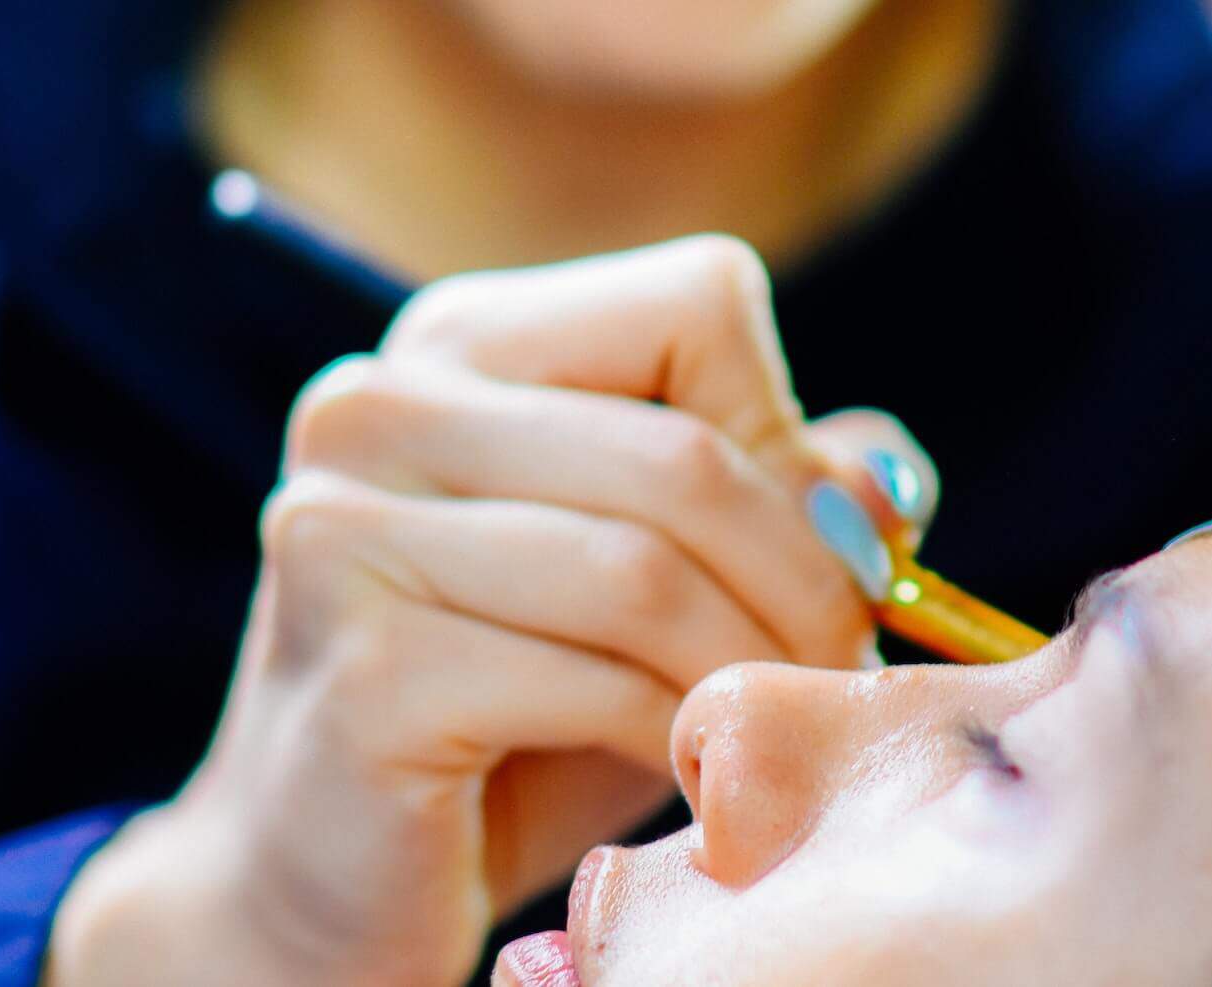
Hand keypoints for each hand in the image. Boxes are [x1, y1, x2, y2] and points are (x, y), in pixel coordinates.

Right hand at [45, 235, 936, 986]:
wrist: (329, 868)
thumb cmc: (510, 712)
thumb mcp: (656, 581)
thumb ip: (770, 500)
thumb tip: (883, 479)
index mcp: (458, 345)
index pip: (698, 303)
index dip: (785, 433)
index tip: (815, 551)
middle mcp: (380, 406)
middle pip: (685, 453)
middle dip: (805, 579)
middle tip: (844, 664)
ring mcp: (347, 529)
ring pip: (644, 571)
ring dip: (749, 664)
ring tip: (769, 717)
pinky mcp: (365, 667)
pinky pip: (597, 683)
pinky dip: (673, 735)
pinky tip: (678, 768)